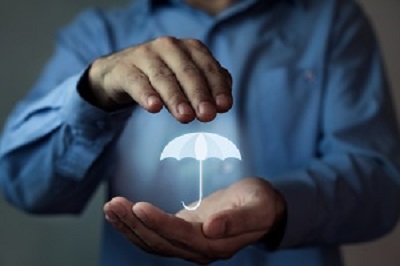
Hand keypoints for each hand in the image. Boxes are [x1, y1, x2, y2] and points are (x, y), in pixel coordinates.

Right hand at [86, 36, 232, 122]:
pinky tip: (153, 107)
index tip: (224, 106)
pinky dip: (146, 94)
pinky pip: (136, 82)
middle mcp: (169, 47)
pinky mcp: (124, 69)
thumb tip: (222, 103)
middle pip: (187, 72)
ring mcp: (145, 55)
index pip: (208, 68)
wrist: (119, 72)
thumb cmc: (162, 77)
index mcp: (190, 48)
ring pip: (163, 77)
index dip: (218, 87)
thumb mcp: (186, 80)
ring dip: (176, 98)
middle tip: (207, 115)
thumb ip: (208, 87)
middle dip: (199, 94)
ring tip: (185, 116)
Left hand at [103, 177, 285, 263]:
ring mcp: (188, 245)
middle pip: (160, 242)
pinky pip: (155, 234)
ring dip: (129, 226)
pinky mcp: (182, 234)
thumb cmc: (260, 204)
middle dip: (134, 224)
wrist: (260, 208)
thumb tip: (212, 228)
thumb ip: (236, 221)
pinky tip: (121, 213)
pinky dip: (136, 225)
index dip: (159, 224)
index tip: (138, 207)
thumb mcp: (256, 208)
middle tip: (114, 204)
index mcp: (215, 246)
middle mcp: (198, 251)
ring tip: (110, 207)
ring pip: (152, 242)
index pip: (181, 236)